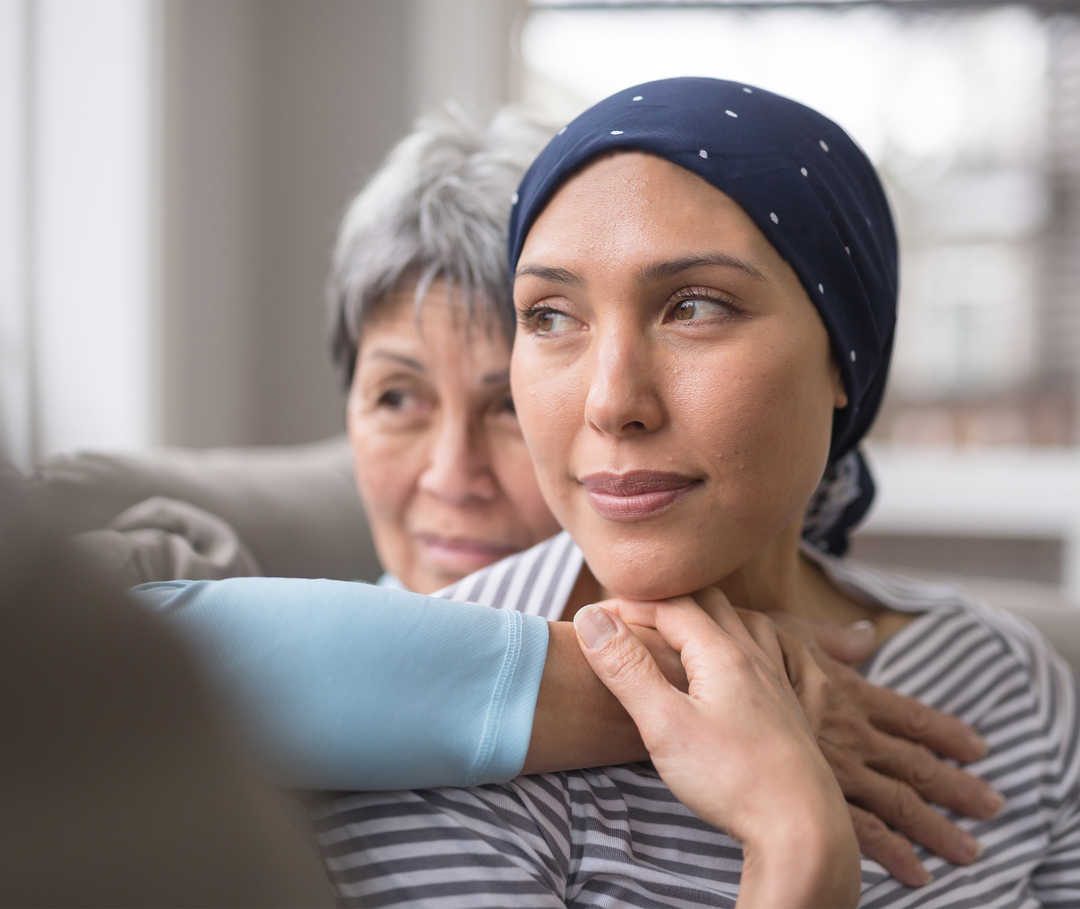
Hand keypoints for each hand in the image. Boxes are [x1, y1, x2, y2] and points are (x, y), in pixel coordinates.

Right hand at [574, 595, 860, 908]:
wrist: (800, 829)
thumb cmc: (728, 778)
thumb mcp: (662, 724)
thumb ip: (627, 668)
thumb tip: (590, 618)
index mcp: (721, 654)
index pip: (670, 606)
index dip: (631, 605)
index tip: (597, 615)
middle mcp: (756, 658)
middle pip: (712, 604)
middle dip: (670, 601)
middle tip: (636, 616)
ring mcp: (782, 684)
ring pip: (754, 624)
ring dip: (718, 615)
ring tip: (692, 625)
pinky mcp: (800, 713)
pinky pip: (796, 659)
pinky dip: (776, 643)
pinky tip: (772, 655)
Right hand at [756, 608, 1004, 886]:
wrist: (697, 697)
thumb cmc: (732, 660)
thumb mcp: (784, 632)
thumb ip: (828, 639)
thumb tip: (866, 635)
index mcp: (846, 694)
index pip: (909, 716)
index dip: (945, 731)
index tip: (978, 748)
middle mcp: (852, 735)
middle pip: (916, 765)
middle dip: (956, 786)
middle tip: (992, 804)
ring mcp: (836, 770)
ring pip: (900, 804)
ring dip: (937, 827)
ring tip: (969, 853)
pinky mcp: (811, 797)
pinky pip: (863, 832)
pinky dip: (893, 853)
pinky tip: (915, 873)